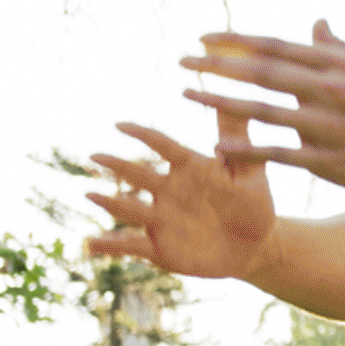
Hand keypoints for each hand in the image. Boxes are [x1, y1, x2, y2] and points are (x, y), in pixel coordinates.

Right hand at [83, 118, 277, 280]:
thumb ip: (239, 138)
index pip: (162, 146)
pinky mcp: (159, 247)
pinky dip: (110, 245)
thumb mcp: (252, 173)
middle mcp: (168, 191)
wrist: (254, 247)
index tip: (120, 125)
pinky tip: (90, 244)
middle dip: (116, 165)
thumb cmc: (254, 205)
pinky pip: (131, 246)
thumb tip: (230, 98)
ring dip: (109, 201)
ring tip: (90, 195)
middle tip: (94, 156)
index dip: (142, 135)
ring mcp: (161, 218)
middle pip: (137, 174)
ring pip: (129, 208)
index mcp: (189, 168)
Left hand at [181, 21, 344, 197]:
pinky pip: (279, 154)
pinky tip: (218, 148)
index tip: (204, 38)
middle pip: (261, 73)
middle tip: (182, 60)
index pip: (276, 47)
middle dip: (216, 65)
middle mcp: (332, 91)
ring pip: (262, 112)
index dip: (236, 41)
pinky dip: (247, 151)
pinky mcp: (329, 163)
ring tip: (187, 95)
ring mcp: (329, 128)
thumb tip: (314, 23)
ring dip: (219, 103)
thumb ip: (341, 48)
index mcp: (340, 65)